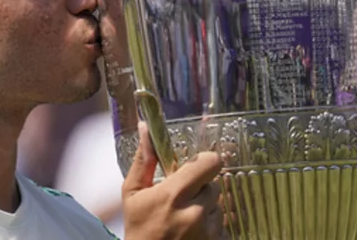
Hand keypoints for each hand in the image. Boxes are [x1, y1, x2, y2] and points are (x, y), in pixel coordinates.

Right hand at [122, 121, 224, 239]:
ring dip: (206, 209)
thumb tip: (146, 127)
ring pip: (219, 206)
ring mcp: (209, 232)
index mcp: (174, 194)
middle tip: (182, 199)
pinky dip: (211, 228)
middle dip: (200, 189)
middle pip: (214, 185)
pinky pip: (223, 227)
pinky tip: (193, 233)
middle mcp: (195, 212)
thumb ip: (144, 159)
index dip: (206, 162)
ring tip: (185, 219)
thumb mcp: (133, 192)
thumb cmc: (138, 227)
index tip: (196, 167)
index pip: (210, 164)